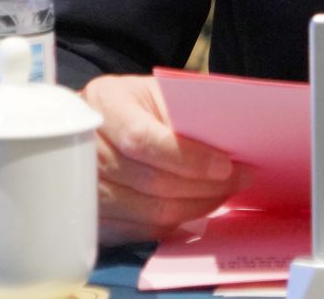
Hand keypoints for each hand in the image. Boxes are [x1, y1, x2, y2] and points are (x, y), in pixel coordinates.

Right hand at [82, 74, 238, 242]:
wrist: (100, 123)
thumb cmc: (138, 105)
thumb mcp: (159, 91)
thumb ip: (185, 112)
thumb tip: (231, 141)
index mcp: (104, 103)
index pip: (142, 139)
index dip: (187, 158)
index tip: (225, 165)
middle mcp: (85, 146)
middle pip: (149, 181)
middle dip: (203, 186)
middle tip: (240, 179)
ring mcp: (83, 186)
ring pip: (148, 211)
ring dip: (195, 207)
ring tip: (224, 193)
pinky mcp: (92, 216)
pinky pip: (139, 231)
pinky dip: (174, 223)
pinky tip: (196, 208)